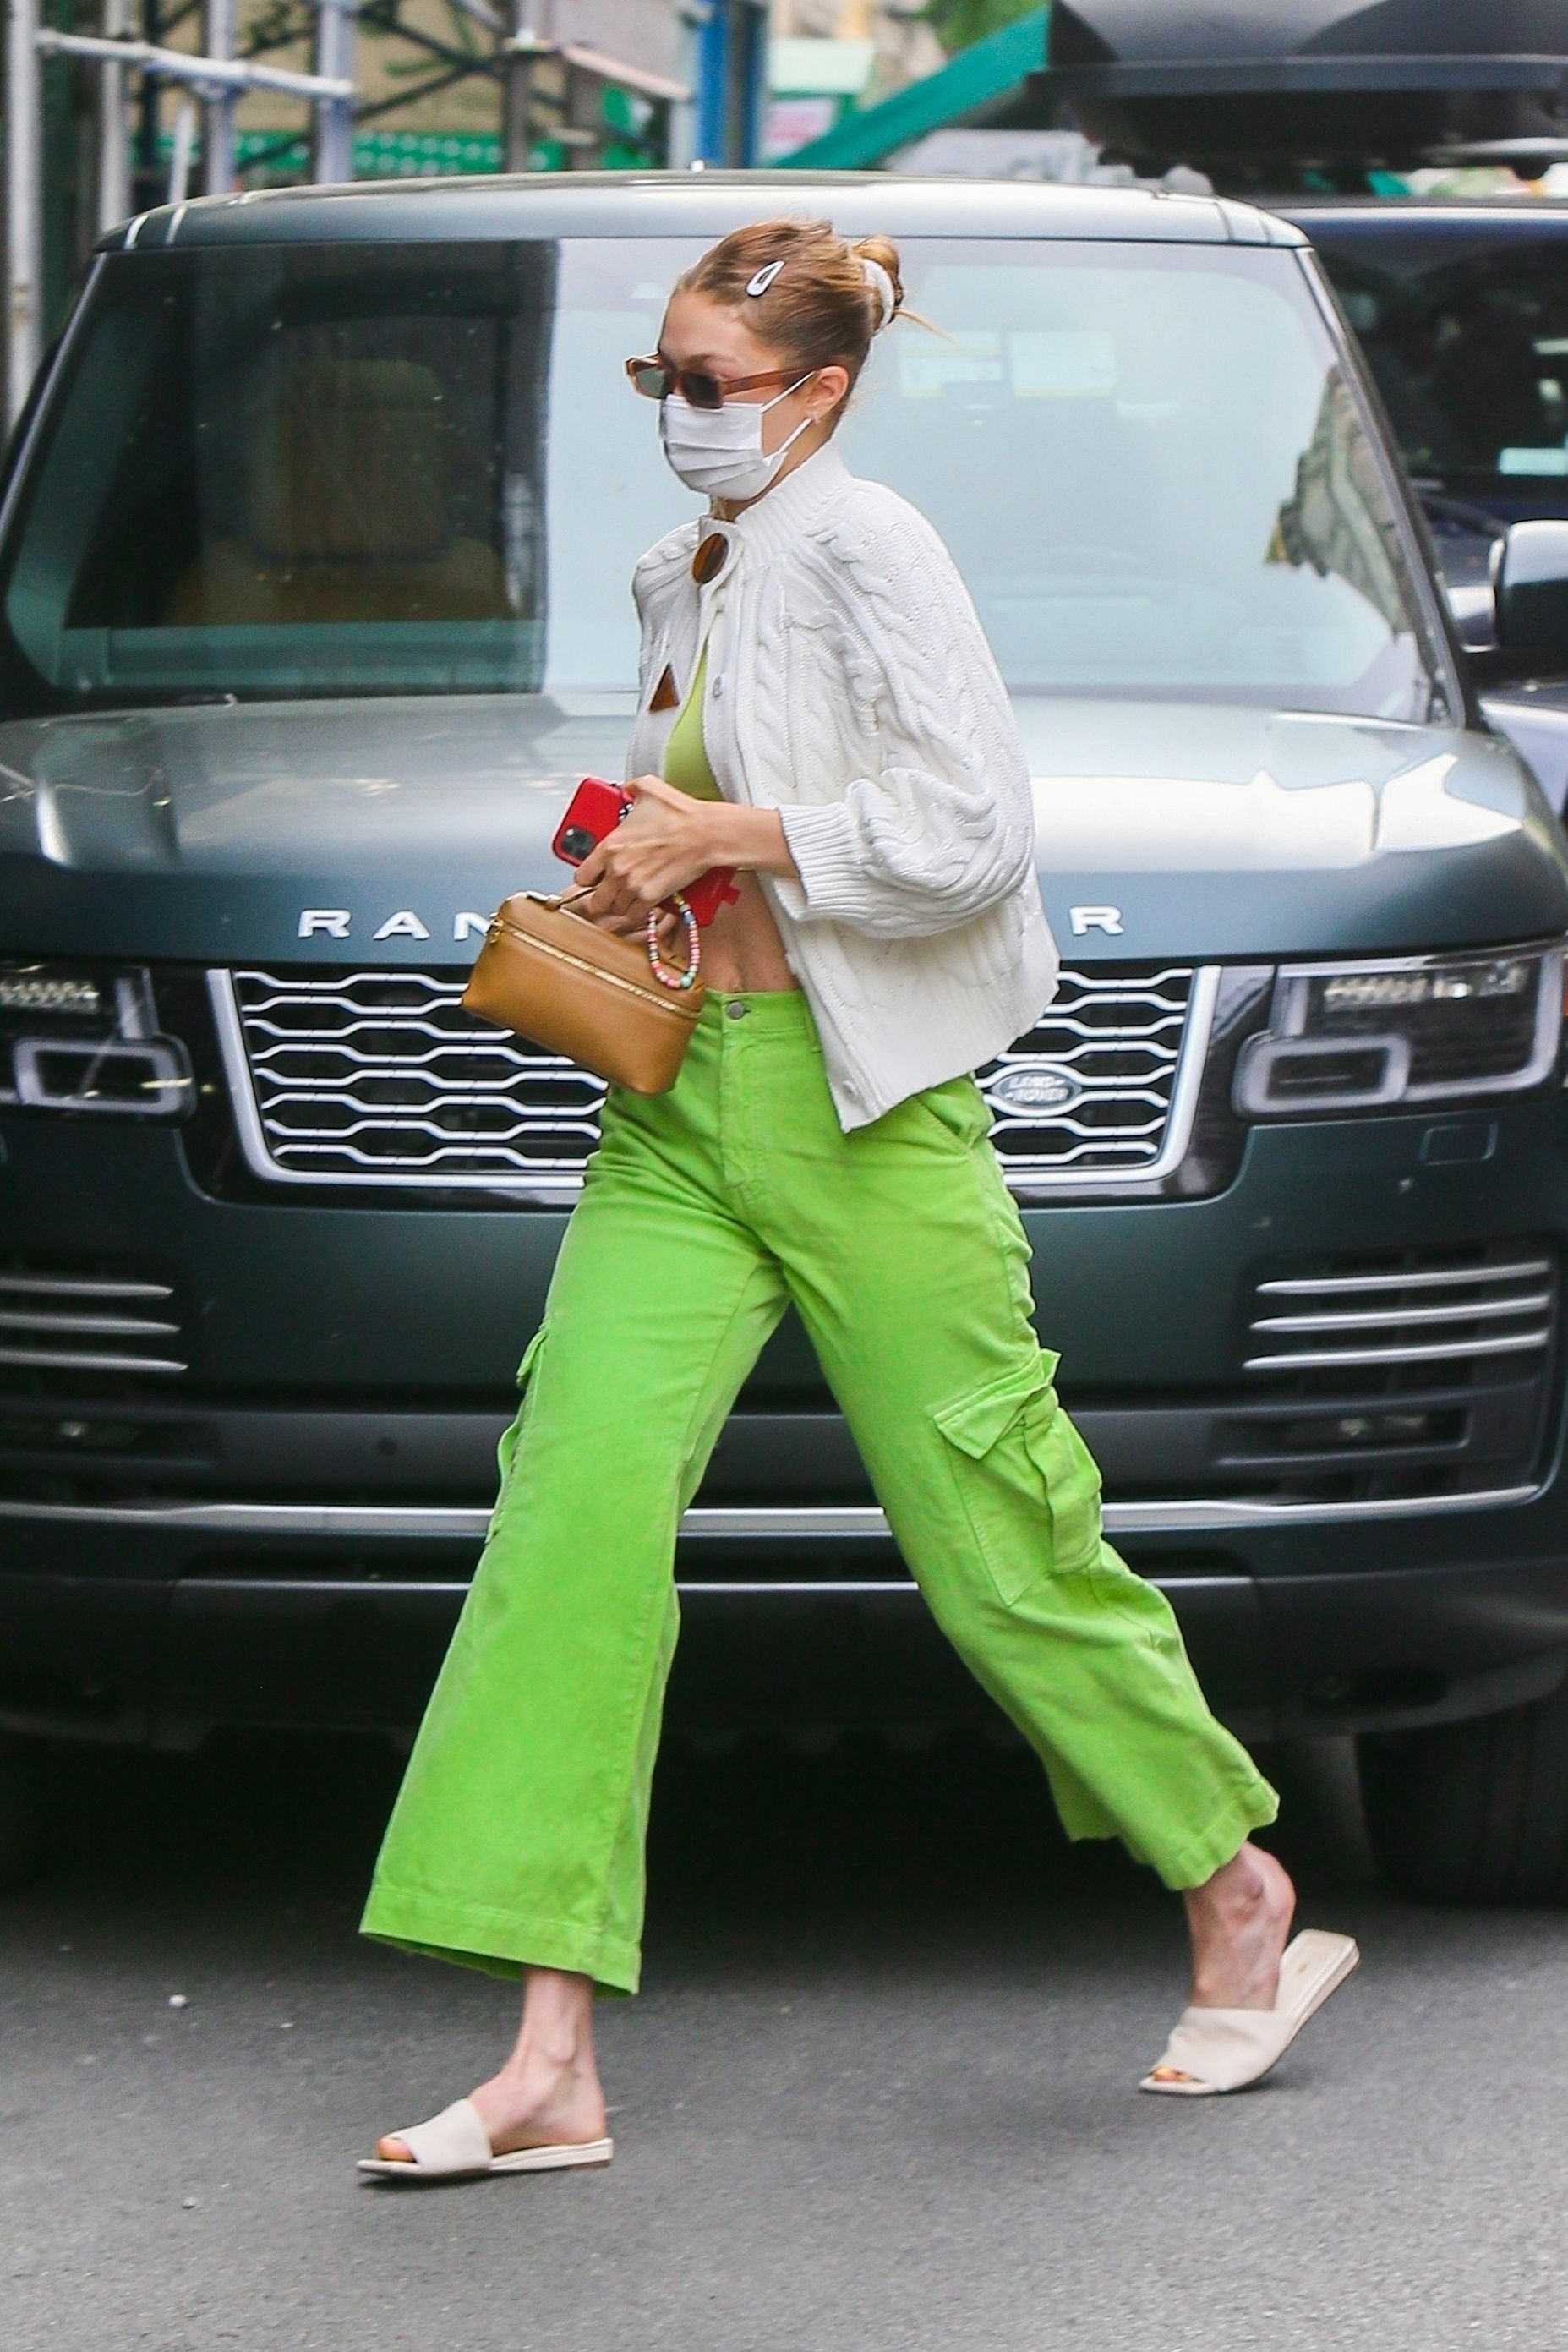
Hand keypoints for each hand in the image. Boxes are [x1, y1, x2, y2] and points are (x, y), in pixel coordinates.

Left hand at [569, 773, 717, 931]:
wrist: (706, 833)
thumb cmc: (681, 814)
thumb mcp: (648, 788)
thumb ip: (630, 788)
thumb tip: (626, 788)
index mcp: (610, 845)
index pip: (581, 876)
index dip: (588, 878)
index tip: (594, 878)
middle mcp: (618, 869)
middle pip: (595, 899)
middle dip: (602, 897)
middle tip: (609, 893)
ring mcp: (634, 885)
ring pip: (614, 909)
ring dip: (619, 905)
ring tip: (627, 898)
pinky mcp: (652, 897)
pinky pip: (634, 916)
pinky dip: (636, 913)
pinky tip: (639, 906)